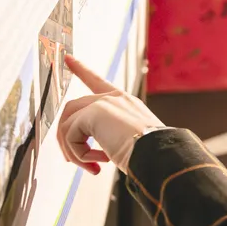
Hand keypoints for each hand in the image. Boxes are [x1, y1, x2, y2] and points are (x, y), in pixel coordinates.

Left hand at [56, 55, 165, 173]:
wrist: (159, 154)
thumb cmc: (151, 153)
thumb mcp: (131, 139)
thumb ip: (110, 135)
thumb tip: (90, 151)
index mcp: (125, 102)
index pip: (98, 81)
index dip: (82, 70)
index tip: (69, 59)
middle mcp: (113, 98)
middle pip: (73, 108)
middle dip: (67, 137)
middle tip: (75, 160)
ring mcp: (102, 104)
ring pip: (67, 124)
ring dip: (73, 151)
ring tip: (90, 166)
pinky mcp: (93, 114)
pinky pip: (70, 136)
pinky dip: (79, 154)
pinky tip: (98, 163)